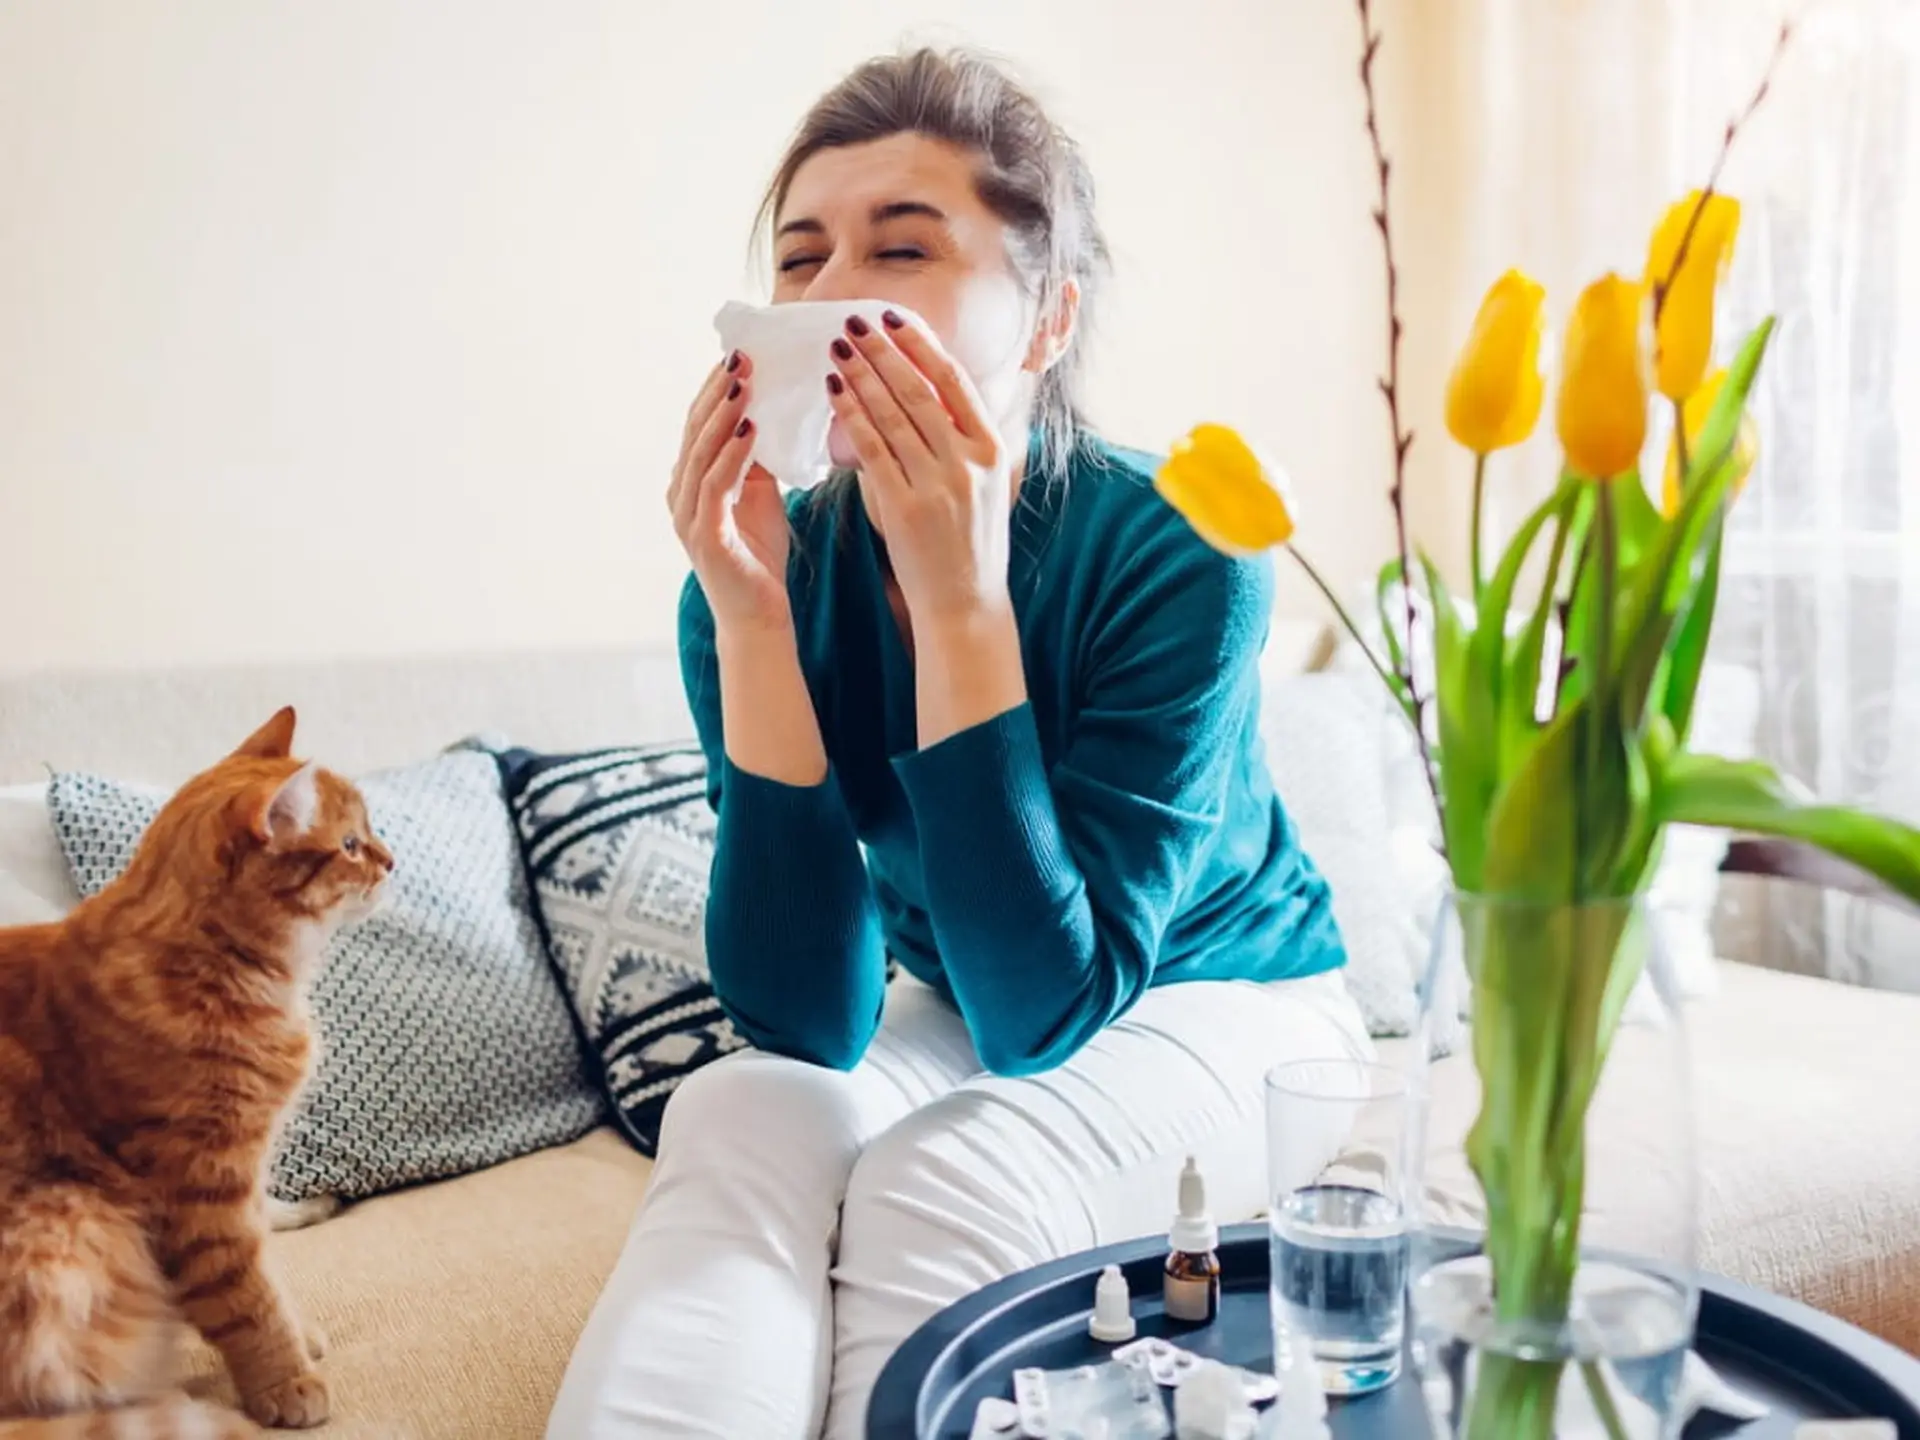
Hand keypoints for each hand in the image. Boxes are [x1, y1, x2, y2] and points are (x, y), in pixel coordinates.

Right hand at [668, 352, 791, 634]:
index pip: (699, 424)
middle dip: (718, 391)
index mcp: (691, 481)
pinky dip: (731, 454)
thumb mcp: (761, 494)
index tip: (740, 355)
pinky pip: (714, 485)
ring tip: (744, 382)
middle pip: (695, 431)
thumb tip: (768, 413)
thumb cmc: (760, 556)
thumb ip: (756, 458)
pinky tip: (750, 429)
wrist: (759, 615)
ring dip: (723, 414)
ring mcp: (688, 516)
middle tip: (741, 356)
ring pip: (701, 452)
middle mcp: (681, 494)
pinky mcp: (704, 536)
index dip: (715, 389)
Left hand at [827, 312, 1011, 625]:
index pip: (954, 382)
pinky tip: (834, 393)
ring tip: (837, 349)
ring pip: (894, 416)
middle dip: (884, 351)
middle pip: (920, 391)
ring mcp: (938, 486)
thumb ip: (961, 440)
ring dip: (862, 376)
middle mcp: (968, 463)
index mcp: (991, 450)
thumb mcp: (982, 484)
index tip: (893, 317)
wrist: (965, 604)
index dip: (921, 345)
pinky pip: (873, 452)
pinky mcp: (904, 509)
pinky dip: (852, 418)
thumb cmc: (969, 542)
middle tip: (853, 321)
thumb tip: (929, 390)